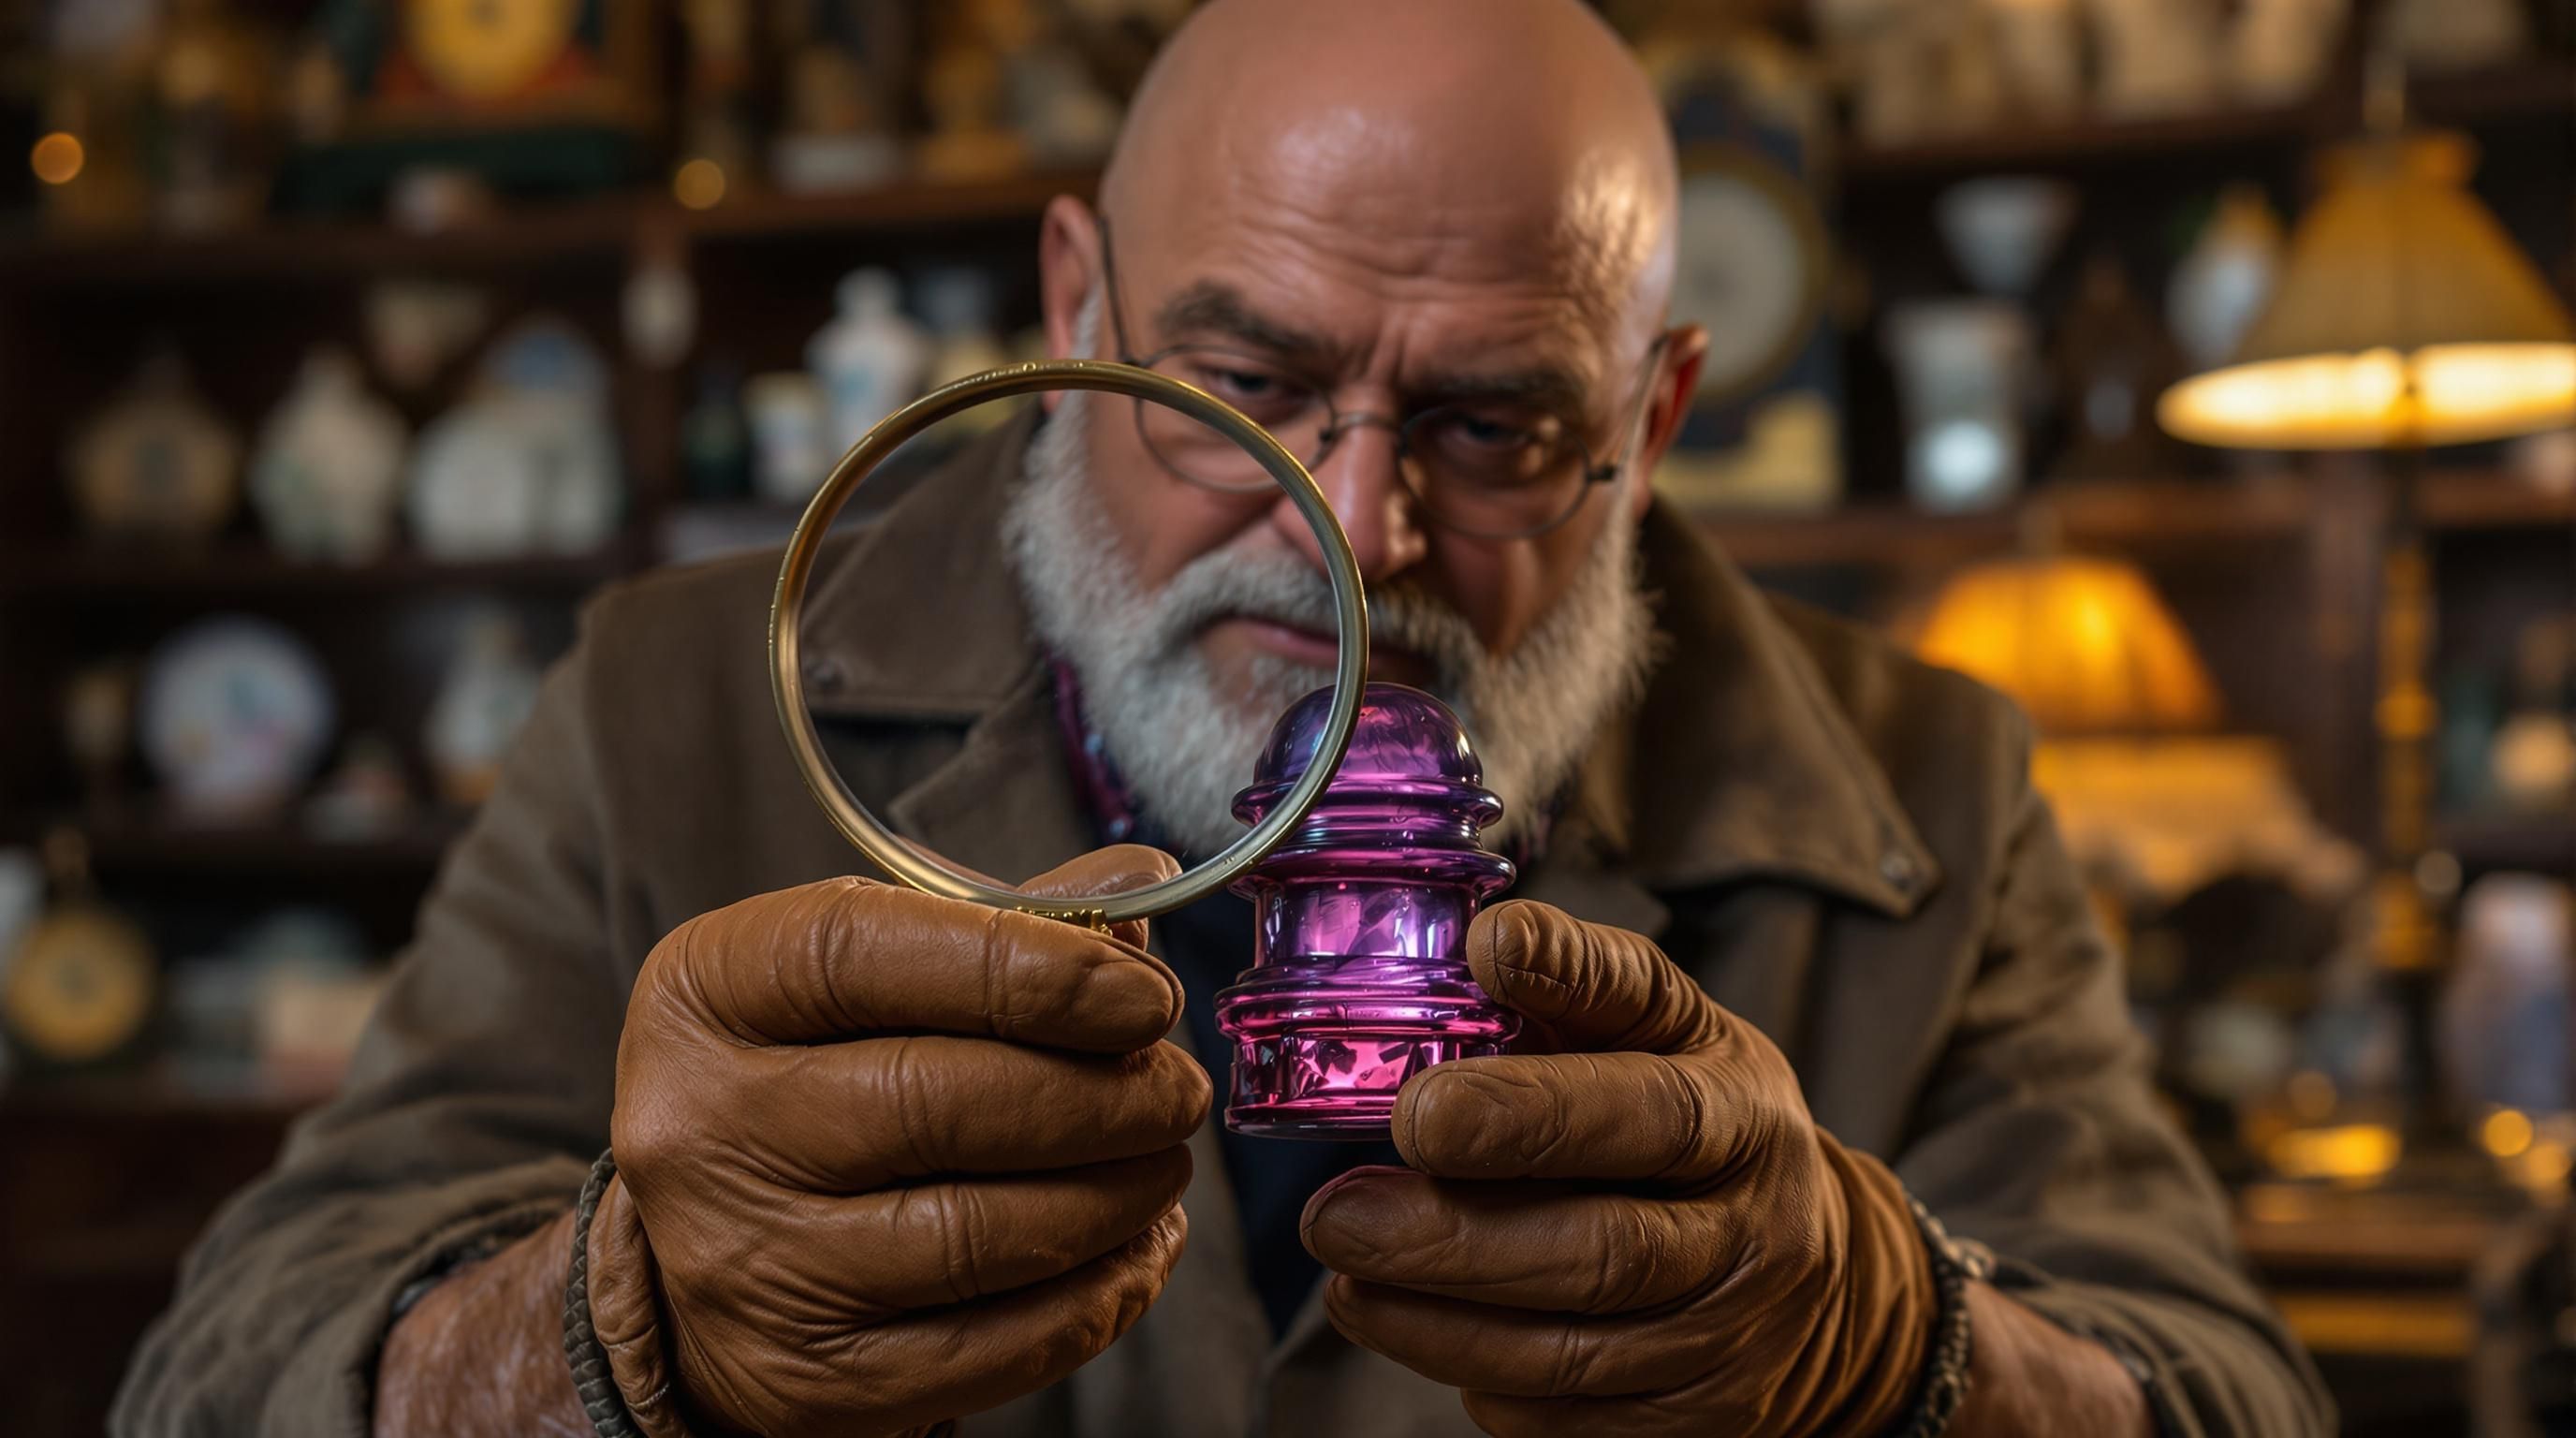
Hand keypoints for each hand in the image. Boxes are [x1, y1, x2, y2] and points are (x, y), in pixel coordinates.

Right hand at [585, 848, 1207, 1437]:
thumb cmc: (821, 1075)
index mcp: (710, 990)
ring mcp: (746, 1266)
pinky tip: (1137, 1250)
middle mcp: (701, 1127)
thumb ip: (1010, 923)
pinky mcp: (806, 1381)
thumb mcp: (875, 973)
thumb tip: (1147, 885)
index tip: (1146, 995)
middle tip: (1176, 1090)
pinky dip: (1097, 1297)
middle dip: (1103, 1096)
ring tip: (1163, 1163)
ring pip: (978, 1235)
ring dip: (1116, 1197)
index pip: (864, 955)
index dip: (1030, 970)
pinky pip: (992, 1347)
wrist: (717, 1246)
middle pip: (939, 1102)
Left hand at [1301, 899, 1934, 1437]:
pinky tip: (1413, 1326)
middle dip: (1455, 1236)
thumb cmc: (1700, 1118)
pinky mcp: (1695, 1425)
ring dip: (1437, 1318)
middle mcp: (1754, 1233)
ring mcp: (1730, 1340)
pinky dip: (1478, 1377)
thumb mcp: (1671, 1028)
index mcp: (1743, 1114)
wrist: (1816, 1273)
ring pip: (1573, 1351)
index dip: (1536, 1110)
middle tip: (1334, 1213)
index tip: (1419, 1107)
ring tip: (1344, 1273)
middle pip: (1606, 1251)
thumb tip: (1491, 937)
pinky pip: (1569, 1417)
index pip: (1652, 1111)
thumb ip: (1584, 980)